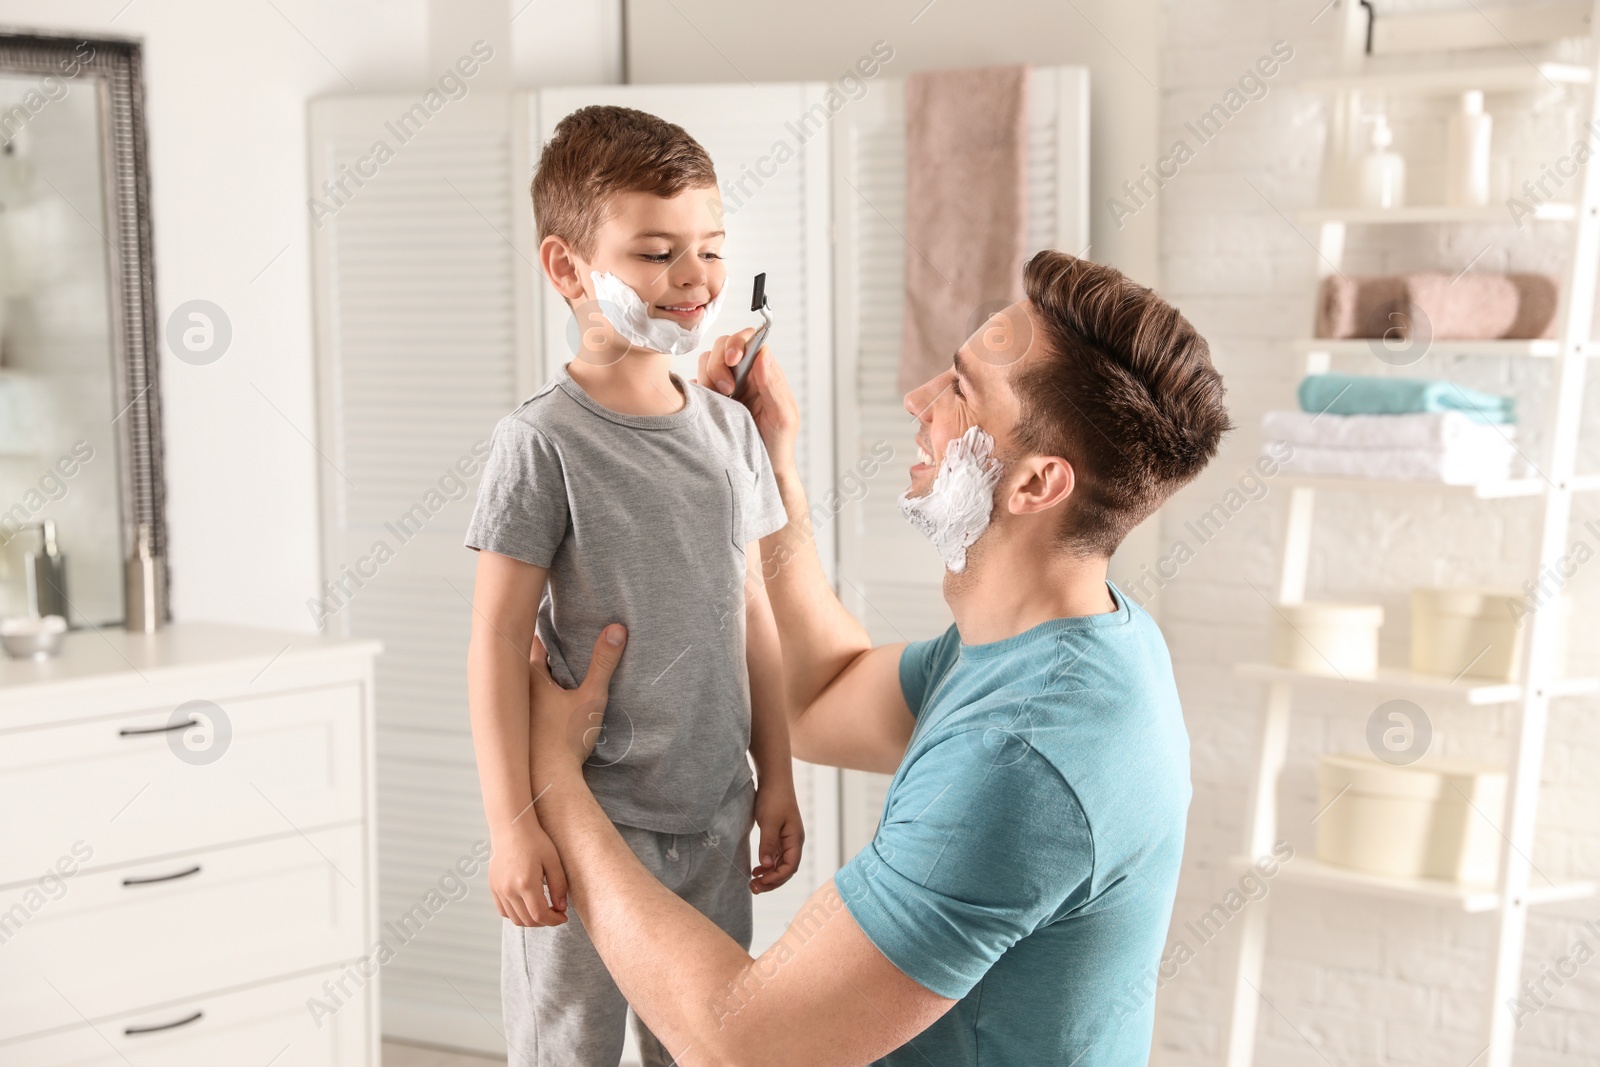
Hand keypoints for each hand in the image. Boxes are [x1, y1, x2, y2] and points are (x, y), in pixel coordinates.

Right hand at [489, 816, 568, 926]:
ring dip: (531, 920)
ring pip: (515, 919)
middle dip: (544, 921)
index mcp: (525, 883)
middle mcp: (509, 890)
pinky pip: (504, 911)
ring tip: (543, 909)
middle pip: (527, 921)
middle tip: (556, 912)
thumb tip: (561, 908)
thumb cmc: (534, 840)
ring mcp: (499, 890)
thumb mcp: (553, 861)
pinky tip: (528, 905)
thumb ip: (559, 886)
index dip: (554, 920)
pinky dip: (516, 914)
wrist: (511, 828)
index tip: (563, 917)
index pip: (540, 915)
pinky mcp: (493, 887)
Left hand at [527, 624, 627, 800]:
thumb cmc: (565, 739)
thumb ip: (604, 663)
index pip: (532, 640)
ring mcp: (516, 711)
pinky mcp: (520, 729)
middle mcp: (516, 691)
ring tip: (555, 666)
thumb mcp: (591, 697)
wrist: (548, 782)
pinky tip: (549, 704)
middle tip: (555, 636)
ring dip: (537, 675)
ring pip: (524, 684)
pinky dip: (536, 698)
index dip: (543, 628)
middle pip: (525, 660)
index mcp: (528, 676)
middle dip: (539, 649)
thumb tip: (618, 629)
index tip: (552, 614)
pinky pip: (527, 704)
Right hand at [695, 329, 800, 469]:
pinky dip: (695, 392)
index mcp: (763, 373)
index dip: (738, 344)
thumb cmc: (777, 445)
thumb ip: (774, 385)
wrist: (760, 472)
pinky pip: (693, 385)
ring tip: (719, 402)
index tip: (734, 361)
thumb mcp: (783, 416)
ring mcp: (723, 387)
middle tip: (727, 390)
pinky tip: (705, 409)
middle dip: (720, 364)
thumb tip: (763, 354)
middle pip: (723, 347)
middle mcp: (743, 376)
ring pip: (706, 363)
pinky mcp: (707, 400)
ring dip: (708, 378)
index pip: (749, 341)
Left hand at [750, 774, 803, 893]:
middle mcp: (794, 842)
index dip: (775, 878)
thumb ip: (768, 844)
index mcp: (795, 839)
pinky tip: (757, 869)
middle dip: (771, 881)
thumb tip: (766, 866)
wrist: (774, 779)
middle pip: (786, 870)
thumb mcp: (769, 822)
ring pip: (781, 865)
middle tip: (753, 888)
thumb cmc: (773, 798)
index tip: (759, 881)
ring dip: (769, 875)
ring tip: (753, 882)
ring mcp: (787, 839)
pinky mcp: (780, 836)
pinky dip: (768, 866)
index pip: (790, 867)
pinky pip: (776, 857)